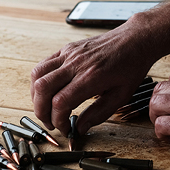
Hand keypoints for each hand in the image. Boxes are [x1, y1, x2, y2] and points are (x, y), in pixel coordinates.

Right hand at [31, 25, 153, 135]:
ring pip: (38, 75)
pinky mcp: (66, 49)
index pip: (61, 102)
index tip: (65, 129)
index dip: (58, 120)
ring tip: (45, 109)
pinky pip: (43, 64)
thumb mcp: (121, 96)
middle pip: (43, 89)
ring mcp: (69, 54)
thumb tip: (79, 128)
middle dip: (41, 111)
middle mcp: (77, 64)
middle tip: (51, 123)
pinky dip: (39, 81)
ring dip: (36, 96)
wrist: (134, 39)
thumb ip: (98, 113)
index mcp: (92, 77)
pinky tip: (47, 92)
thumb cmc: (131, 66)